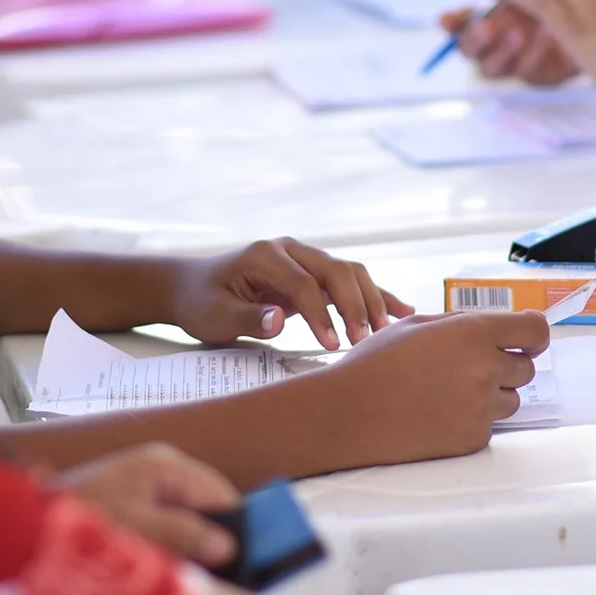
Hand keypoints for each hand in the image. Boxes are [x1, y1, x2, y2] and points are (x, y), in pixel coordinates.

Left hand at [61, 443, 240, 565]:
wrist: (20, 528)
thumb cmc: (80, 520)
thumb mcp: (138, 529)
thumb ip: (185, 535)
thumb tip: (228, 547)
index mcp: (164, 465)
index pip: (221, 494)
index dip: (238, 528)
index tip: (249, 563)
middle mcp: (157, 472)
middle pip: (204, 510)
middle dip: (210, 543)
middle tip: (216, 579)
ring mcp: (141, 490)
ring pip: (183, 524)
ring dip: (186, 552)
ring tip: (188, 580)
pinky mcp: (127, 511)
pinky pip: (162, 532)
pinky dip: (166, 553)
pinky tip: (162, 574)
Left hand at [172, 238, 412, 351]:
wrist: (192, 286)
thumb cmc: (201, 301)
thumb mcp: (214, 315)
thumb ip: (247, 317)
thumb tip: (279, 320)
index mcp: (265, 255)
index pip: (303, 284)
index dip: (321, 314)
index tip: (334, 344)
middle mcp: (290, 250)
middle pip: (335, 271)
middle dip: (354, 306)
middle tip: (364, 341)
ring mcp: (304, 259)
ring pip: (350, 273)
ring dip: (370, 300)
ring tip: (385, 332)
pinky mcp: (313, 274)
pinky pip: (350, 282)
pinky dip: (376, 295)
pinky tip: (403, 310)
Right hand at [317, 312, 548, 463]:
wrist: (349, 413)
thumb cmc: (376, 365)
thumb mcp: (417, 325)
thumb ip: (461, 324)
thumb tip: (492, 326)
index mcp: (474, 334)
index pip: (534, 331)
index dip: (533, 335)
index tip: (527, 340)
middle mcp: (485, 370)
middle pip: (526, 368)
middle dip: (506, 365)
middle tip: (471, 367)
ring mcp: (481, 408)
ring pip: (510, 399)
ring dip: (491, 394)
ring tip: (449, 392)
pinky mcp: (472, 438)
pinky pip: (489, 425)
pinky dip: (471, 419)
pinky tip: (438, 413)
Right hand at [445, 0, 578, 84]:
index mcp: (486, 21)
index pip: (457, 26)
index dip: (450, 23)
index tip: (445, 18)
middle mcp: (493, 46)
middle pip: (469, 51)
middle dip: (476, 39)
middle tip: (487, 27)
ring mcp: (514, 64)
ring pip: (493, 68)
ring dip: (505, 50)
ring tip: (520, 32)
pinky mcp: (537, 76)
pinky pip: (529, 72)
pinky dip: (536, 54)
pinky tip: (549, 37)